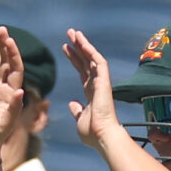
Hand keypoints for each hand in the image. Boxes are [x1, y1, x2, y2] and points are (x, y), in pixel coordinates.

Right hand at [0, 29, 29, 169]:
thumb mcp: (5, 124)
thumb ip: (14, 108)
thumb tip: (21, 92)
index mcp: (12, 94)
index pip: (15, 68)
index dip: (13, 54)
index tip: (9, 40)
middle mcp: (2, 89)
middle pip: (5, 62)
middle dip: (4, 46)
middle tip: (1, 29)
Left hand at [60, 29, 122, 149]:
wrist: (102, 137)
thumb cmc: (92, 133)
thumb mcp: (80, 119)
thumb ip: (77, 110)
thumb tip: (73, 104)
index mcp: (91, 94)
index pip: (82, 72)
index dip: (74, 59)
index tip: (65, 49)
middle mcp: (97, 85)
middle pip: (86, 61)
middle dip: (78, 47)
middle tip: (69, 35)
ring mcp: (101, 82)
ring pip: (92, 58)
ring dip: (83, 44)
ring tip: (73, 33)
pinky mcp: (104, 81)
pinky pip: (98, 62)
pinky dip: (90, 51)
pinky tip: (82, 42)